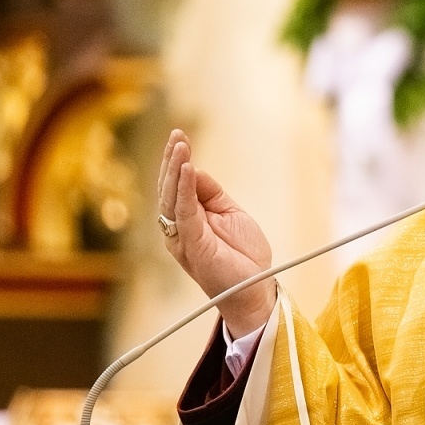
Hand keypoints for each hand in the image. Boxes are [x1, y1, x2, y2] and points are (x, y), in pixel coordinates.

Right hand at [157, 129, 276, 336]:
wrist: (255, 290)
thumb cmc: (244, 257)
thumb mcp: (231, 214)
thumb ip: (211, 194)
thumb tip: (194, 169)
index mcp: (188, 220)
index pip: (176, 186)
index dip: (177, 162)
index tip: (180, 137)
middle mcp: (179, 228)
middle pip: (169, 188)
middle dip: (172, 159)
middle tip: (177, 134)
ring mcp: (183, 236)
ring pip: (172, 197)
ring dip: (175, 169)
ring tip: (180, 144)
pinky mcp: (193, 244)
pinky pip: (184, 211)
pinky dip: (184, 188)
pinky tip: (186, 168)